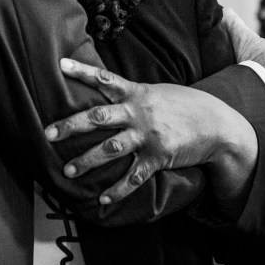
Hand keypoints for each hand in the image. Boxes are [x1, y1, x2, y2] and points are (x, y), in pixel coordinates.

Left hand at [44, 59, 255, 206]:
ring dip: (87, 161)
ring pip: (110, 149)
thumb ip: (131, 92)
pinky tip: (102, 200)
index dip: (82, 70)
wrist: (217, 124)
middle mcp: (138, 113)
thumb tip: (106, 87)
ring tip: (68, 171)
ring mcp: (147, 136)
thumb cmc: (183, 105)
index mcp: (136, 93)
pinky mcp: (158, 157)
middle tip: (48, 134)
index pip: (105, 78)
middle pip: (98, 117)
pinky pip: (134, 176)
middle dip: (71, 126)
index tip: (60, 64)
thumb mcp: (157, 91)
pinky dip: (117, 190)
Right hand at [221, 7, 264, 129]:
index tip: (237, 58)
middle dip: (258, 74)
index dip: (250, 52)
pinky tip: (255, 111)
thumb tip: (224, 10)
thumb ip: (233, 24)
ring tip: (246, 97)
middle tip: (240, 79)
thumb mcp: (241, 38)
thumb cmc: (256, 63)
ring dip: (264, 93)